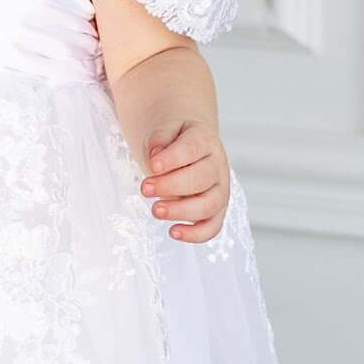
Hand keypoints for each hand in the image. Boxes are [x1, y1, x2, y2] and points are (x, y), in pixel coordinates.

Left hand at [142, 119, 230, 243]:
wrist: (188, 146)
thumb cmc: (172, 140)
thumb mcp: (164, 129)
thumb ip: (160, 138)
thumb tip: (155, 155)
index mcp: (205, 140)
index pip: (192, 148)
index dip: (172, 159)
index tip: (152, 166)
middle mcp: (217, 165)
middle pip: (201, 178)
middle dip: (171, 186)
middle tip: (144, 189)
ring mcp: (219, 189)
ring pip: (209, 205)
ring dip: (181, 211)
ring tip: (155, 210)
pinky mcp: (216, 210)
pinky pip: (212, 227)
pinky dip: (196, 234)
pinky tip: (173, 232)